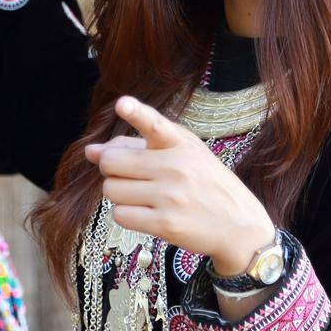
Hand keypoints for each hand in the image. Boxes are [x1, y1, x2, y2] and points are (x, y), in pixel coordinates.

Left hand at [84, 96, 275, 274]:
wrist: (240, 225)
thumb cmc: (204, 184)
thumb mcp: (181, 155)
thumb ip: (135, 147)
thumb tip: (90, 151)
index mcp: (180, 143)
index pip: (155, 124)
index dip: (136, 112)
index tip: (122, 104)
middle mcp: (175, 167)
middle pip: (112, 162)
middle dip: (111, 168)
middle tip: (128, 174)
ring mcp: (170, 197)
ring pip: (111, 189)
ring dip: (119, 193)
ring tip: (142, 195)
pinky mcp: (165, 224)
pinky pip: (120, 214)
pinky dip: (125, 213)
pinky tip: (144, 212)